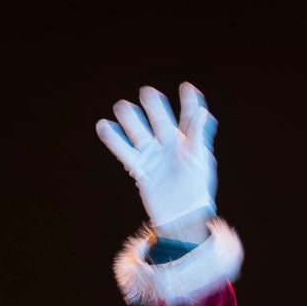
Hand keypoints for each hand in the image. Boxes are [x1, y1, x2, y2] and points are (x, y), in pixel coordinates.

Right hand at [95, 82, 217, 237]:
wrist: (183, 218)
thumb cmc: (197, 190)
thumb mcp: (201, 161)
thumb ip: (199, 135)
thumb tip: (203, 112)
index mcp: (187, 141)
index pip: (188, 117)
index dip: (188, 102)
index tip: (187, 87)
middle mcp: (168, 144)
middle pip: (159, 120)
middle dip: (154, 106)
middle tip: (148, 93)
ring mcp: (152, 155)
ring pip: (138, 132)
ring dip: (130, 119)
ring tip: (122, 107)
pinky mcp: (139, 168)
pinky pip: (124, 151)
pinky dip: (113, 139)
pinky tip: (103, 125)